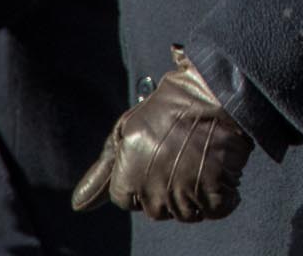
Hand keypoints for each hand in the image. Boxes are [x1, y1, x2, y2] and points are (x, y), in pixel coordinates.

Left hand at [73, 46, 253, 221]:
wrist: (215, 89)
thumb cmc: (172, 103)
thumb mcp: (128, 130)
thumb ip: (104, 171)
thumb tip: (78, 206)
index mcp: (128, 171)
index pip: (126, 200)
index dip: (143, 182)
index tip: (160, 161)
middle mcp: (151, 184)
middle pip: (157, 210)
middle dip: (170, 190)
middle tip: (185, 159)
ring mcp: (183, 188)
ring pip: (187, 213)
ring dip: (198, 194)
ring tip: (204, 163)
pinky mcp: (214, 188)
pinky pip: (217, 209)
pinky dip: (225, 197)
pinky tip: (224, 175)